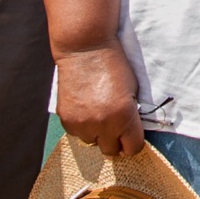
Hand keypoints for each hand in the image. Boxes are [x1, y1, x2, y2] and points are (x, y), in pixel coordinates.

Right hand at [53, 40, 146, 156]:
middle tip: (114, 125)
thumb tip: (127, 134)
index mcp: (124, 116)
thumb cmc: (113, 66)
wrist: (85, 48)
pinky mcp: (66, 118)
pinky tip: (84, 108)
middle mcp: (103, 124)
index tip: (130, 136)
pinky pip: (76, 133)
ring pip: (91, 142)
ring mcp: (83, 122)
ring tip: (96, 113)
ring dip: (96, 133)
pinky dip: (81, 125)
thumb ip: (131, 116)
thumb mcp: (132, 91)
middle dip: (114, 140)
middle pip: (111, 151)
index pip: (132, 148)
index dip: (132, 142)